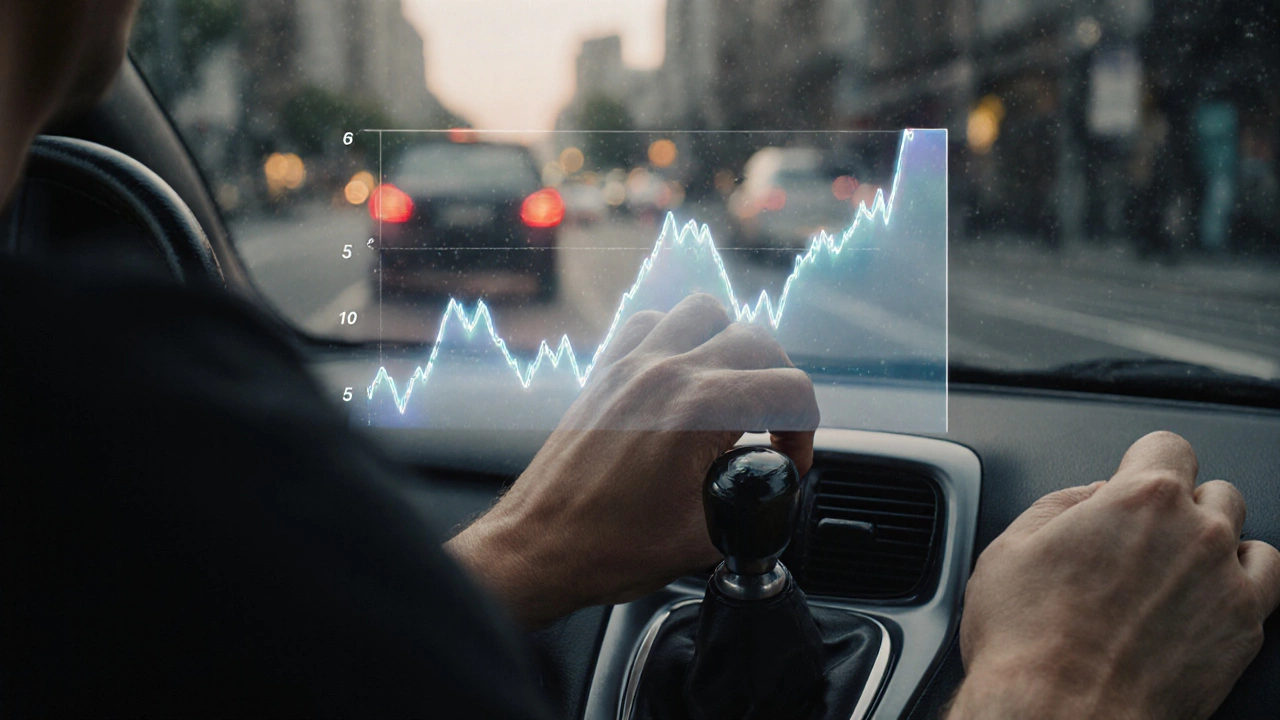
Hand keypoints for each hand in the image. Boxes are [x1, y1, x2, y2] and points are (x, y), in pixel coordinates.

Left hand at [446, 294, 819, 626]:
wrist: (538, 547)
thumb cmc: (609, 547)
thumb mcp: (706, 536)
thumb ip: (757, 500)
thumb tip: (777, 482)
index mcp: (697, 410)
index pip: (790, 389)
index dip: (806, 431)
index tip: (789, 461)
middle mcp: (666, 371)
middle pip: (758, 341)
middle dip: (779, 385)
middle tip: (772, 430)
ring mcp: (632, 363)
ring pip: (706, 311)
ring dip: (732, 344)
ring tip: (734, 390)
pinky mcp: (607, 370)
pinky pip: (653, 322)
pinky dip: (680, 337)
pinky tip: (684, 376)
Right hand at [949, 431, 1279, 719]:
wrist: (1061, 713)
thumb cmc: (1029, 640)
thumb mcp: (1011, 547)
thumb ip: (1061, 504)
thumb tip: (1091, 498)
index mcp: (1141, 498)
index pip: (1168, 446)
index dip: (1144, 462)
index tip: (1132, 483)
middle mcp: (1197, 532)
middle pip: (1213, 491)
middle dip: (1180, 509)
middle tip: (1140, 542)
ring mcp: (1229, 583)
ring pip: (1244, 537)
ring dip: (1214, 545)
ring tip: (1174, 573)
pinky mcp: (1245, 632)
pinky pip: (1265, 586)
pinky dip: (1240, 586)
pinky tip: (1200, 602)